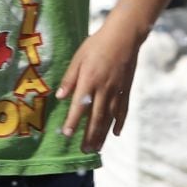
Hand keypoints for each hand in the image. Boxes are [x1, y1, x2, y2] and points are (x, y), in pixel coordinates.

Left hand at [56, 24, 139, 152]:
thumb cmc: (97, 44)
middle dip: (89, 136)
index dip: (73, 122)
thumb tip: (60, 96)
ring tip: (97, 148)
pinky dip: (120, 123)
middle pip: (96, 118)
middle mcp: (103, 90)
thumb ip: (70, 78)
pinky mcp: (126, 90)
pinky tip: (116, 133)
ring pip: (109, 118)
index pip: (79, 106)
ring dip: (103, 134)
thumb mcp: (79, 57)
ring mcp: (117, 91)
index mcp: (89, 81)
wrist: (124, 36)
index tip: (67, 135)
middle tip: (84, 150)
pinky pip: (123, 110)